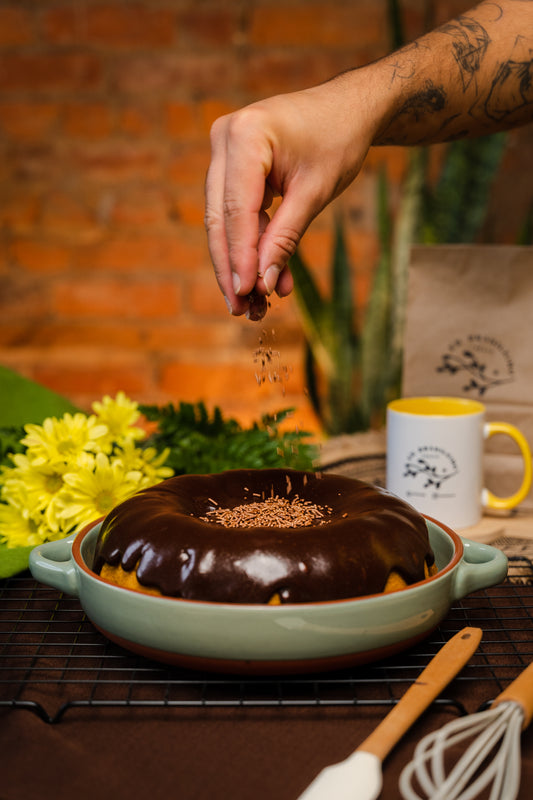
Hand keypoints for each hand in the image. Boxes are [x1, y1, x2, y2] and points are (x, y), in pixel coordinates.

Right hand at [205, 75, 376, 316]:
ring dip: (242, 262)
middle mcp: (225, 138)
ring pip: (224, 220)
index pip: (236, 210)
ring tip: (256, 304)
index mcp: (246, 136)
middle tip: (241, 309)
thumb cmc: (338, 141)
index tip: (246, 294)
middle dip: (232, 267)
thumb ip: (285, 238)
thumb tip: (263, 284)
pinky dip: (253, 244)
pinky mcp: (231, 163)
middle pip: (220, 218)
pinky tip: (268, 277)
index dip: (240, 257)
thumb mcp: (315, 193)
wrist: (348, 108)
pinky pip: (236, 212)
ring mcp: (224, 149)